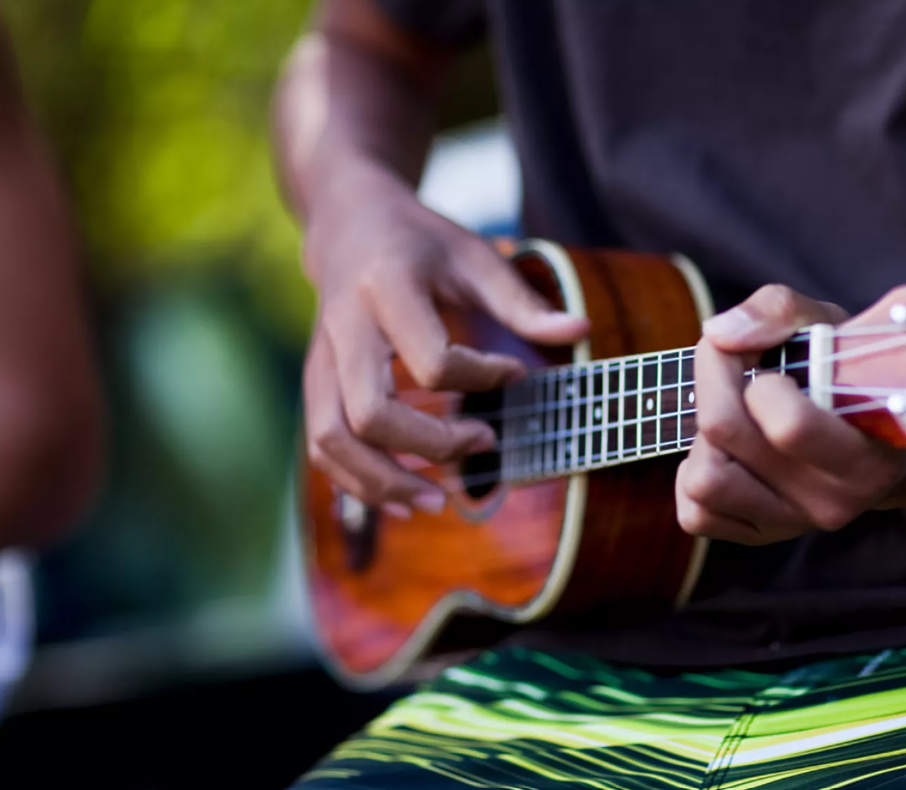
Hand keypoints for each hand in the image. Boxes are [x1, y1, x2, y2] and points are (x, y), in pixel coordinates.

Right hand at [302, 164, 588, 517]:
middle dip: (431, 445)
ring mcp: (321, 360)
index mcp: (385, 289)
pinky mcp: (314, 382)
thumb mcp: (473, 255)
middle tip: (485, 442)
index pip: (432, 359)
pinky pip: (321, 447)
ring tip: (437, 503)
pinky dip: (356, 483)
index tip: (516, 374)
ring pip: (331, 439)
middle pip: (370, 413)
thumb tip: (580, 331)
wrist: (348, 222)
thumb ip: (522, 301)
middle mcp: (344, 329)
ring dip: (383, 481)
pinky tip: (401, 500)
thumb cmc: (419, 242)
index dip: (482, 377)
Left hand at [676, 286, 905, 544]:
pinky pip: (695, 514)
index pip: (787, 425)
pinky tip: (728, 452)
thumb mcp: (831, 326)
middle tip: (736, 364)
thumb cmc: (852, 374)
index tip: (766, 355)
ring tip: (738, 416)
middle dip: (716, 377)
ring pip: (703, 480)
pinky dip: (695, 477)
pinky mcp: (762, 535)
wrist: (882, 441)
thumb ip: (779, 311)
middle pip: (724, 430)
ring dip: (707, 437)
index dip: (754, 371)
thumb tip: (719, 334)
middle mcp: (831, 500)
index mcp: (864, 455)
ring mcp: (795, 522)